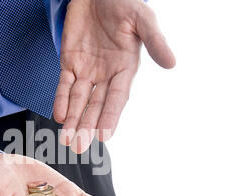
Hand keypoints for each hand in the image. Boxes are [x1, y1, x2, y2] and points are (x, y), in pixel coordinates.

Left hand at [54, 0, 175, 152]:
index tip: (104, 136)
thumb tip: (172, 63)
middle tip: (80, 146)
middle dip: (88, 126)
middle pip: (96, 105)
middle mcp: (106, 74)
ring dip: (73, 120)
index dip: (110, 116)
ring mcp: (86, 70)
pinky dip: (61, 100)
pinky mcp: (69, 63)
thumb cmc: (123, 2)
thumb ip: (154, 41)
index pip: (117, 98)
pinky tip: (59, 116)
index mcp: (125, 68)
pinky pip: (63, 85)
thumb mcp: (142, 18)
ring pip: (78, 100)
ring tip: (67, 139)